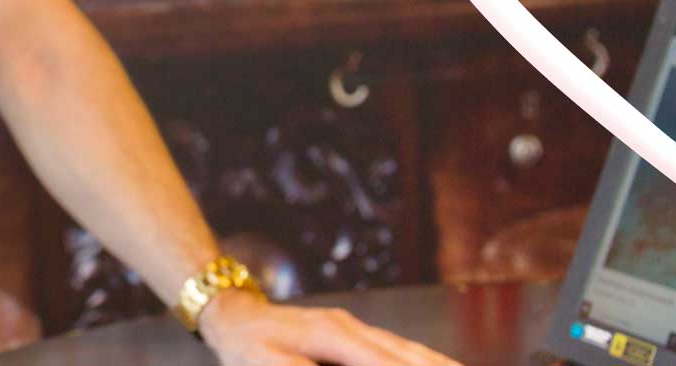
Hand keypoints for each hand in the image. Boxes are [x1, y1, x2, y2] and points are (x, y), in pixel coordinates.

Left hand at [197, 288, 462, 365]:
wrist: (234, 315)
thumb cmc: (247, 346)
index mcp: (332, 336)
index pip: (384, 363)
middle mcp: (351, 327)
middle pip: (407, 354)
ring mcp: (355, 326)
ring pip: (409, 348)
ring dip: (439, 365)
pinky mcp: (355, 330)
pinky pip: (400, 346)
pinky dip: (424, 358)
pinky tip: (441, 365)